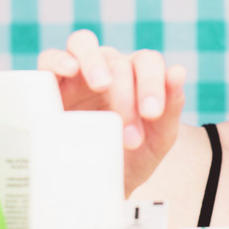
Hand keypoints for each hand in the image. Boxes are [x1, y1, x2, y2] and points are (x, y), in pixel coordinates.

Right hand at [38, 30, 185, 194]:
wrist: (99, 185)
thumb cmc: (132, 157)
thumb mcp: (158, 138)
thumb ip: (171, 107)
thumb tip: (179, 71)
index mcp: (138, 75)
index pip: (148, 63)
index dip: (153, 83)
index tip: (152, 114)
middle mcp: (109, 67)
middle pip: (119, 62)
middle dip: (126, 98)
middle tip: (129, 135)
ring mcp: (78, 72)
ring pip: (83, 43)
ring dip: (94, 61)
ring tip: (102, 85)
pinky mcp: (49, 84)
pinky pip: (49, 59)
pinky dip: (58, 60)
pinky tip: (70, 70)